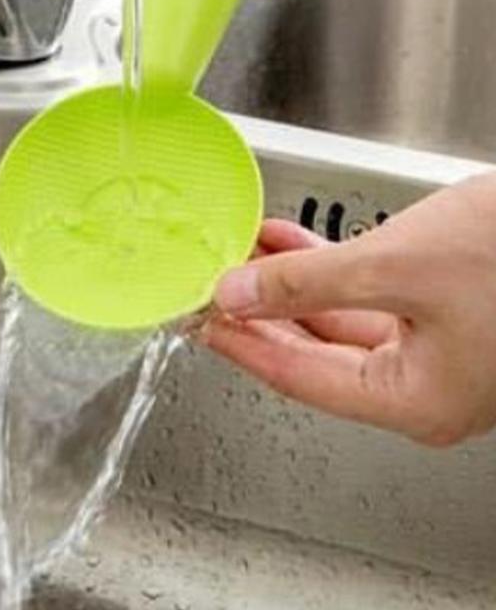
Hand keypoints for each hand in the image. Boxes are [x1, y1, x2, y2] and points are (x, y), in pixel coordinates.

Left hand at [202, 174, 495, 445]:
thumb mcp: (393, 265)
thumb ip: (305, 283)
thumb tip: (235, 293)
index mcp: (414, 400)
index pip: (297, 377)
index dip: (240, 344)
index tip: (195, 322)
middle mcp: (425, 387)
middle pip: (313, 351)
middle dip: (259, 306)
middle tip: (210, 282)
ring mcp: (439, 353)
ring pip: (338, 320)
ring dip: (289, 282)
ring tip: (242, 248)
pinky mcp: (448, 317)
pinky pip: (369, 299)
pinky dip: (328, 270)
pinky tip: (292, 242)